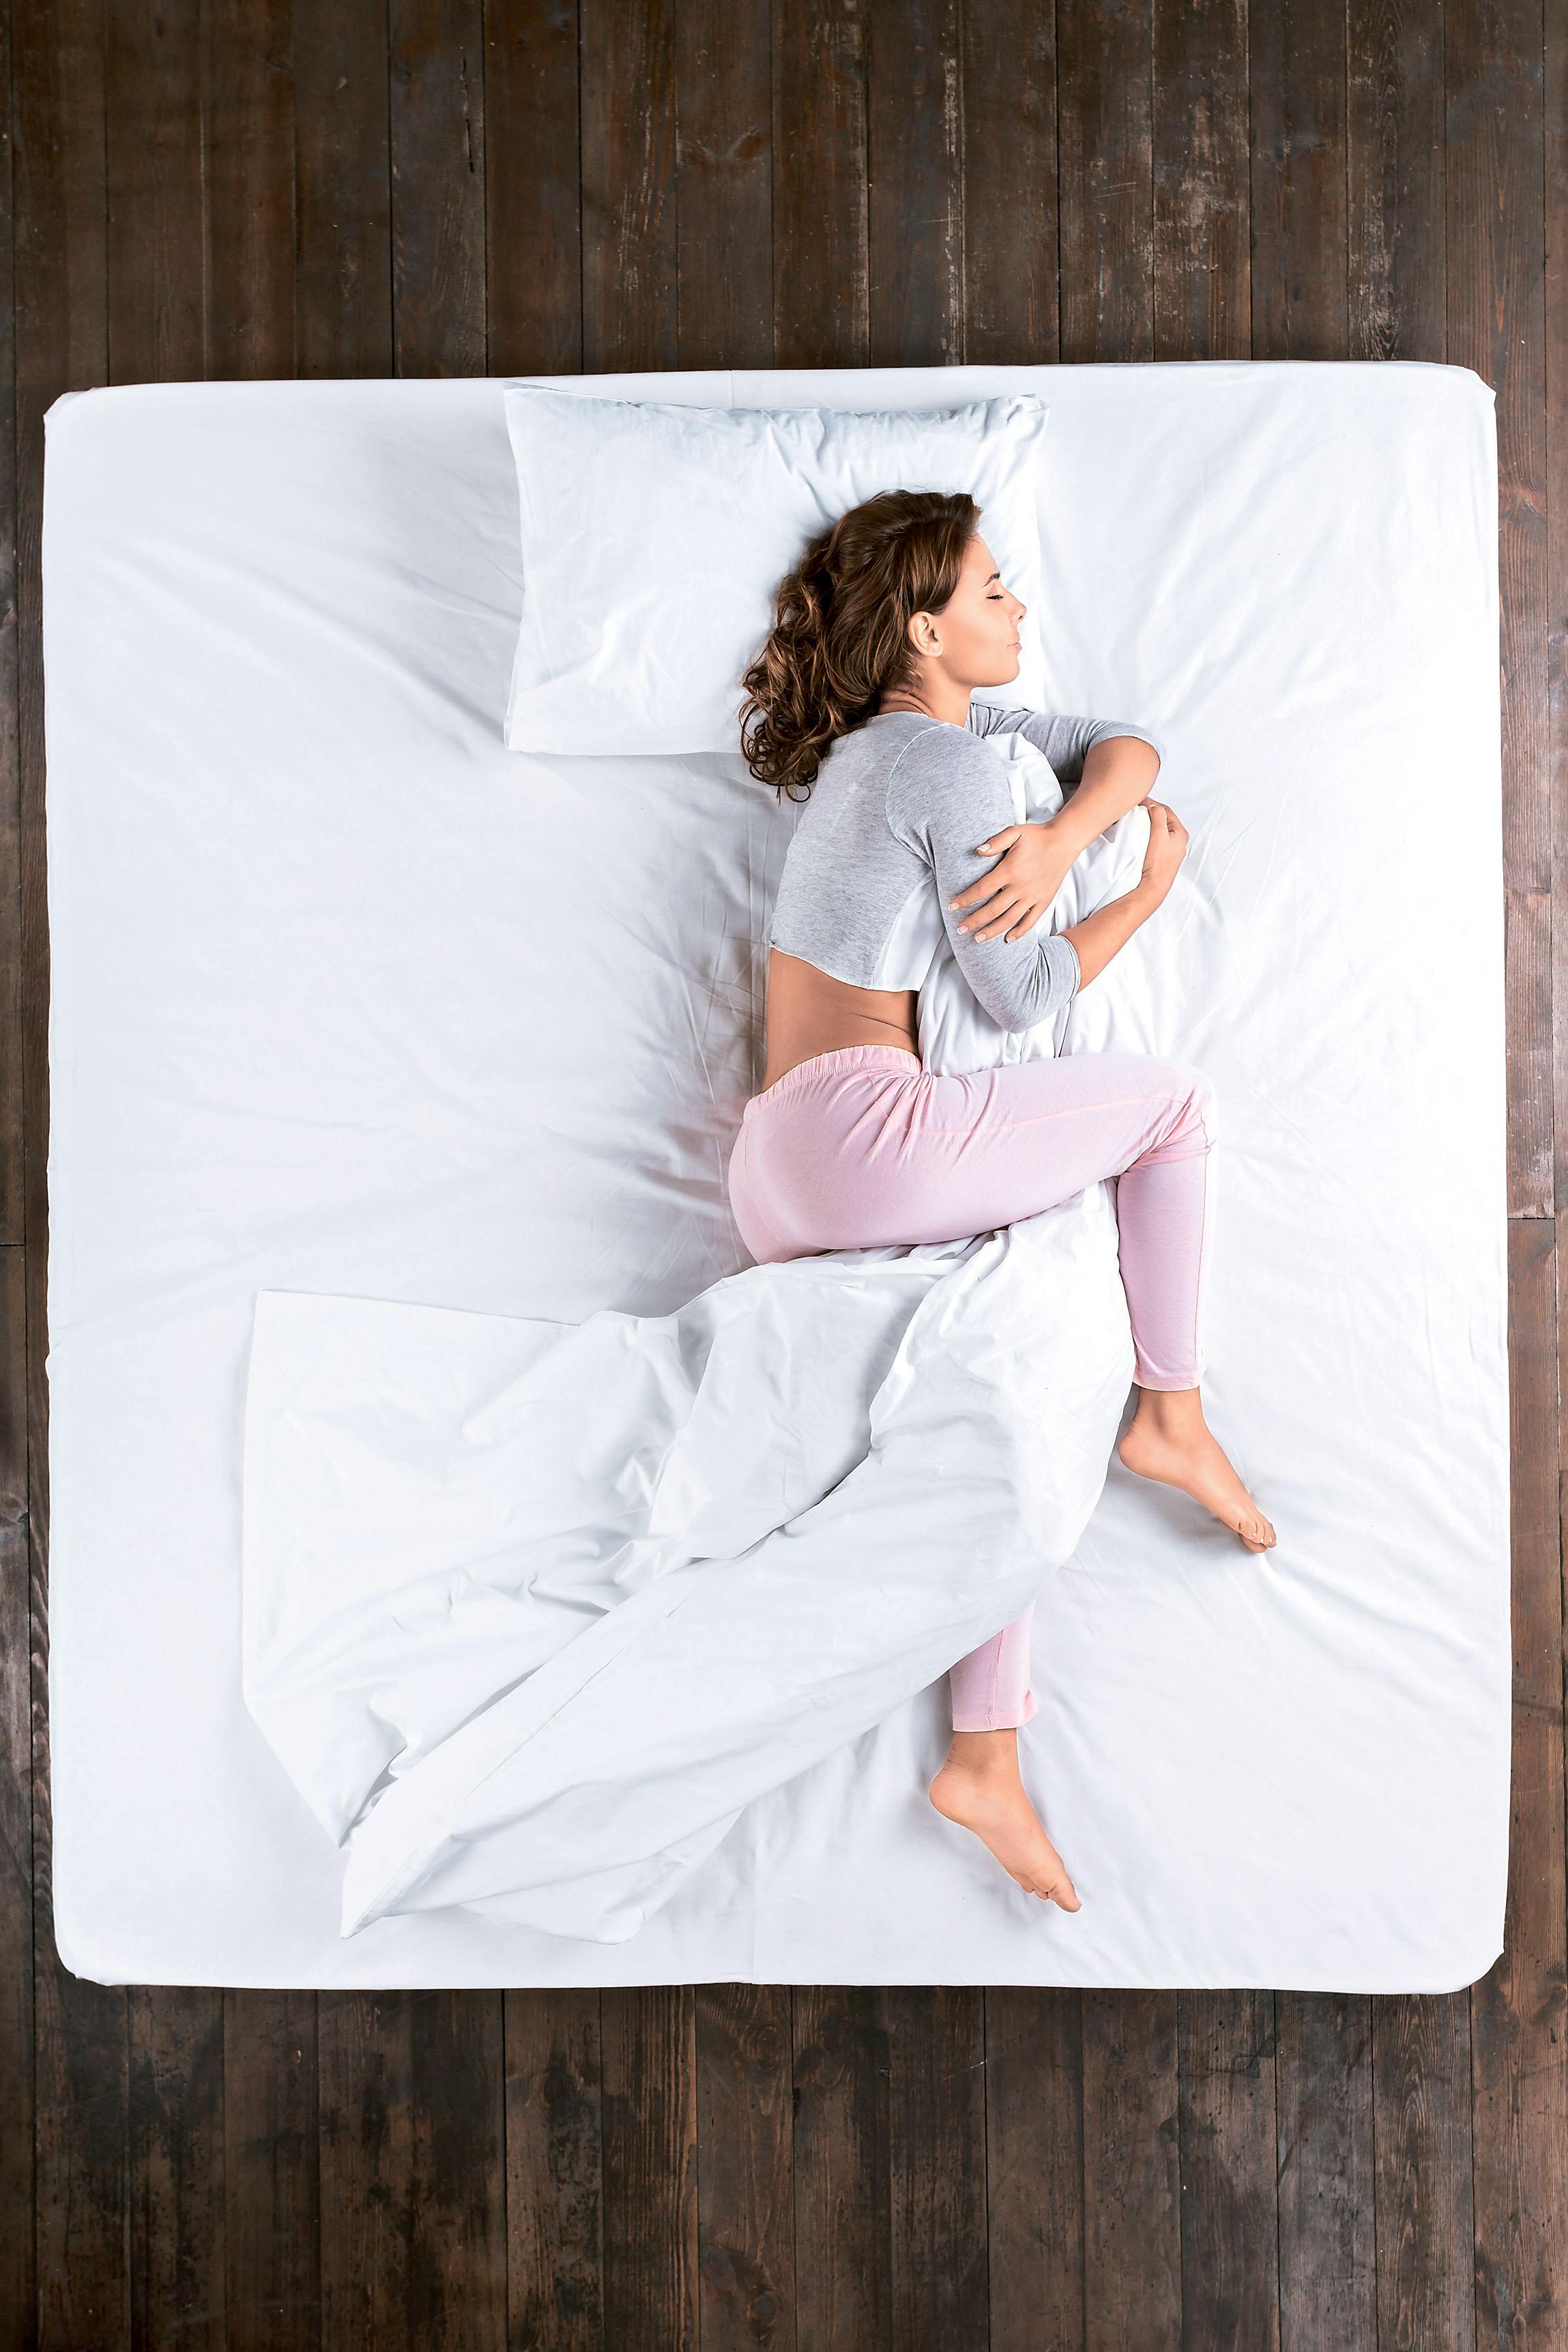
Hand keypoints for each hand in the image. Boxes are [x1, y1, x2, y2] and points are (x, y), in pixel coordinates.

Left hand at [950, 818, 1079, 943]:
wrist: (1064, 841)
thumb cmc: (1037, 836)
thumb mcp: (1015, 832)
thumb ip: (995, 842)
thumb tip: (977, 851)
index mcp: (1010, 870)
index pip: (982, 889)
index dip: (965, 899)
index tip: (952, 907)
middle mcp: (1021, 887)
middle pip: (992, 909)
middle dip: (974, 921)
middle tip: (959, 929)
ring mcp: (1033, 896)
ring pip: (1009, 919)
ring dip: (992, 930)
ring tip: (978, 938)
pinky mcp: (1044, 900)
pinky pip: (1031, 920)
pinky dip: (1019, 932)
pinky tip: (1008, 939)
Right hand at [1138, 800, 1187, 901]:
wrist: (1153, 886)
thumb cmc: (1157, 862)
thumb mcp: (1159, 833)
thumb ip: (1158, 816)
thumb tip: (1154, 806)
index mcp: (1180, 833)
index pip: (1165, 811)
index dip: (1152, 803)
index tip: (1139, 801)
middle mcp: (1178, 841)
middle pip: (1163, 819)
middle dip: (1150, 812)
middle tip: (1136, 808)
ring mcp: (1171, 850)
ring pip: (1159, 829)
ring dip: (1149, 823)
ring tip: (1137, 820)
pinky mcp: (1162, 857)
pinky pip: (1156, 839)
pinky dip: (1148, 833)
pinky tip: (1140, 835)